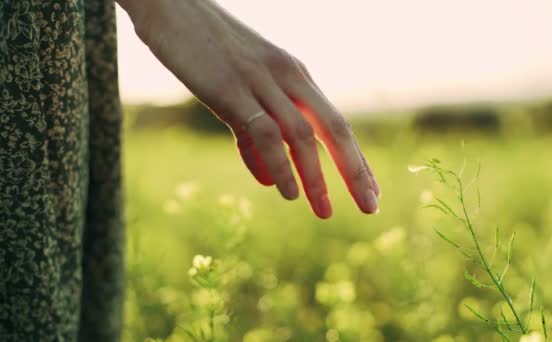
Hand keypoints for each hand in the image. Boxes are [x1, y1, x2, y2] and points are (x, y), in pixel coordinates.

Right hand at [118, 0, 380, 217]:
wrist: (171, 5)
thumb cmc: (206, 49)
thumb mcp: (240, 92)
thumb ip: (255, 138)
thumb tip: (271, 182)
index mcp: (295, 75)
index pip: (335, 123)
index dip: (356, 160)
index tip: (371, 191)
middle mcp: (287, 76)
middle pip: (333, 129)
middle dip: (355, 172)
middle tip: (371, 207)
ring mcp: (260, 81)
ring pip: (301, 136)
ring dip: (316, 178)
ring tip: (324, 212)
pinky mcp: (230, 89)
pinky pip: (264, 133)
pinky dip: (279, 165)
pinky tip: (286, 193)